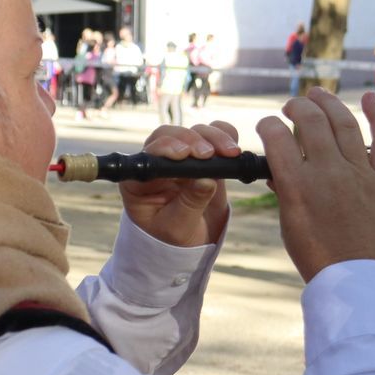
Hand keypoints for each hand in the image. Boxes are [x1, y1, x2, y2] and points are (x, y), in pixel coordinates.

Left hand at [119, 121, 239, 246]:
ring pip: (194, 132)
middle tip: (209, 154)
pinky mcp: (204, 156)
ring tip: (231, 153)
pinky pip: (213, 136)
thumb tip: (206, 179)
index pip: (149, 155)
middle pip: (171, 136)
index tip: (184, 154)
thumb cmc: (172, 236)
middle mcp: (158, 162)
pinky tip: (234, 149)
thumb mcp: (177, 227)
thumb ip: (190, 203)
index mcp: (140, 180)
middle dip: (192, 140)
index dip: (166, 149)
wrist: (189, 242)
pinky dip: (225, 135)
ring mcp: (182, 156)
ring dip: (213, 137)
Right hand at [257, 88, 374, 283]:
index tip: (267, 126)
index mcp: (298, 187)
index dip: (268, 125)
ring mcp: (359, 174)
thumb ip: (286, 192)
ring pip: (344, 123)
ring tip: (318, 94)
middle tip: (292, 106)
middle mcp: (328, 174)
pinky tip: (371, 96)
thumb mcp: (290, 225)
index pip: (276, 138)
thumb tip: (280, 171)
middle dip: (297, 106)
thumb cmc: (320, 258)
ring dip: (329, 103)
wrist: (360, 279)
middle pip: (311, 122)